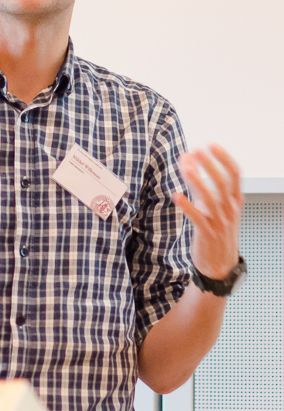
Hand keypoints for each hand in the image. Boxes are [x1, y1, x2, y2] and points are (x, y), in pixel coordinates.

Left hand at [172, 143, 242, 279]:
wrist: (220, 265)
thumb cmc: (217, 231)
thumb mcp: (215, 207)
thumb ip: (201, 186)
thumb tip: (188, 162)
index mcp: (235, 201)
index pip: (235, 174)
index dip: (224, 158)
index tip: (211, 145)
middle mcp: (229, 210)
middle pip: (222, 182)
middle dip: (209, 165)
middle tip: (197, 150)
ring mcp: (219, 222)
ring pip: (210, 198)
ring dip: (197, 181)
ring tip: (186, 167)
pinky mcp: (206, 234)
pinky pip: (197, 218)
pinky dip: (187, 206)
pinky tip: (176, 195)